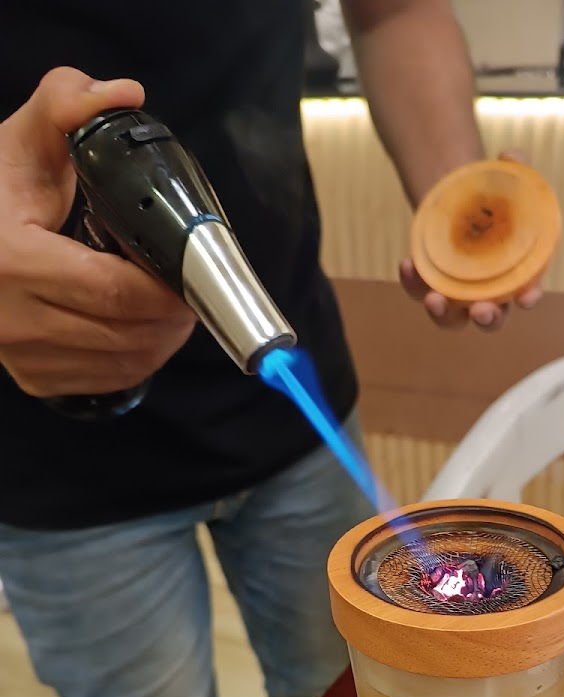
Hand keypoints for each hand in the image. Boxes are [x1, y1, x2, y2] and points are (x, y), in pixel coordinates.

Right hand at [0, 67, 195, 398]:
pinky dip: (139, 358)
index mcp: (10, 260)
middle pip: (126, 333)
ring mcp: (21, 355)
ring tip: (172, 306)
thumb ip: (68, 105)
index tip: (189, 271)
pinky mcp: (34, 377)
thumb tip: (123, 94)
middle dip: (173, 314)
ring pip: (123, 363)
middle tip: (191, 289)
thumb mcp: (22, 142)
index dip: (165, 287)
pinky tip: (143, 328)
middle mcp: (11, 318)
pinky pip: (108, 380)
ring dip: (163, 339)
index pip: (112, 292)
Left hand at [399, 150, 544, 333]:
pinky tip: (407, 264)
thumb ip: (513, 167)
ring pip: (452, 316)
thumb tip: (511, 156)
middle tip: (480, 311)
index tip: (525, 297)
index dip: (528, 298)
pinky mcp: (429, 283)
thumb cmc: (490, 195)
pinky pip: (419, 290)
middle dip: (487, 318)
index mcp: (515, 273)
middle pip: (491, 317)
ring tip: (433, 299)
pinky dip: (413, 282)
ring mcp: (456, 292)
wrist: (455, 198)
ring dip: (444, 314)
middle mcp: (488, 292)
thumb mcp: (503, 177)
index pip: (526, 293)